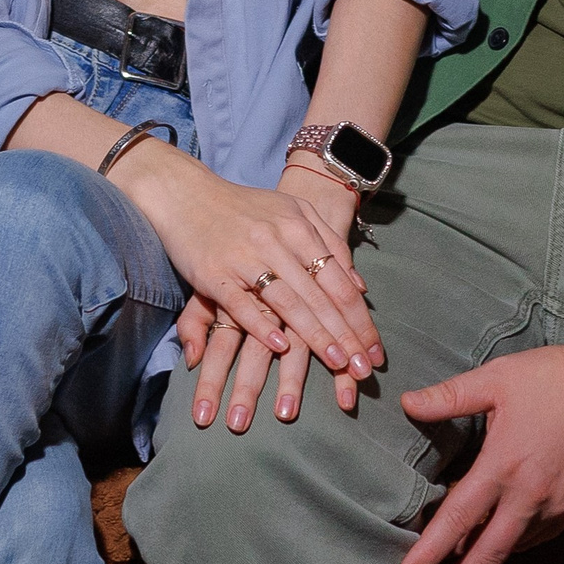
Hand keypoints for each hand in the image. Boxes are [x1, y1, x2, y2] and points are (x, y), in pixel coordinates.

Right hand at [179, 166, 367, 430]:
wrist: (187, 194)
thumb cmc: (245, 209)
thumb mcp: (293, 213)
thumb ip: (328, 244)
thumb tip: (359, 286)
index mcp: (299, 227)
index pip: (339, 281)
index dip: (360, 319)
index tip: (376, 351)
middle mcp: (276, 242)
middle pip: (320, 296)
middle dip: (346, 336)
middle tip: (365, 369)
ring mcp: (245, 258)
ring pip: (289, 302)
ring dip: (316, 335)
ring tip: (337, 363)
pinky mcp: (214, 273)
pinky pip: (242, 304)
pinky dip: (262, 326)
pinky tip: (281, 346)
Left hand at [398, 340, 563, 563]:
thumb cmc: (556, 376)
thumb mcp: (498, 379)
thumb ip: (450, 397)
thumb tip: (407, 404)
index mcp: (503, 466)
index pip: (457, 520)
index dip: (430, 552)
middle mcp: (529, 496)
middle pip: (488, 556)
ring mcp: (556, 506)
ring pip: (513, 549)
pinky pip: (538, 537)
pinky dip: (514, 546)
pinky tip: (499, 546)